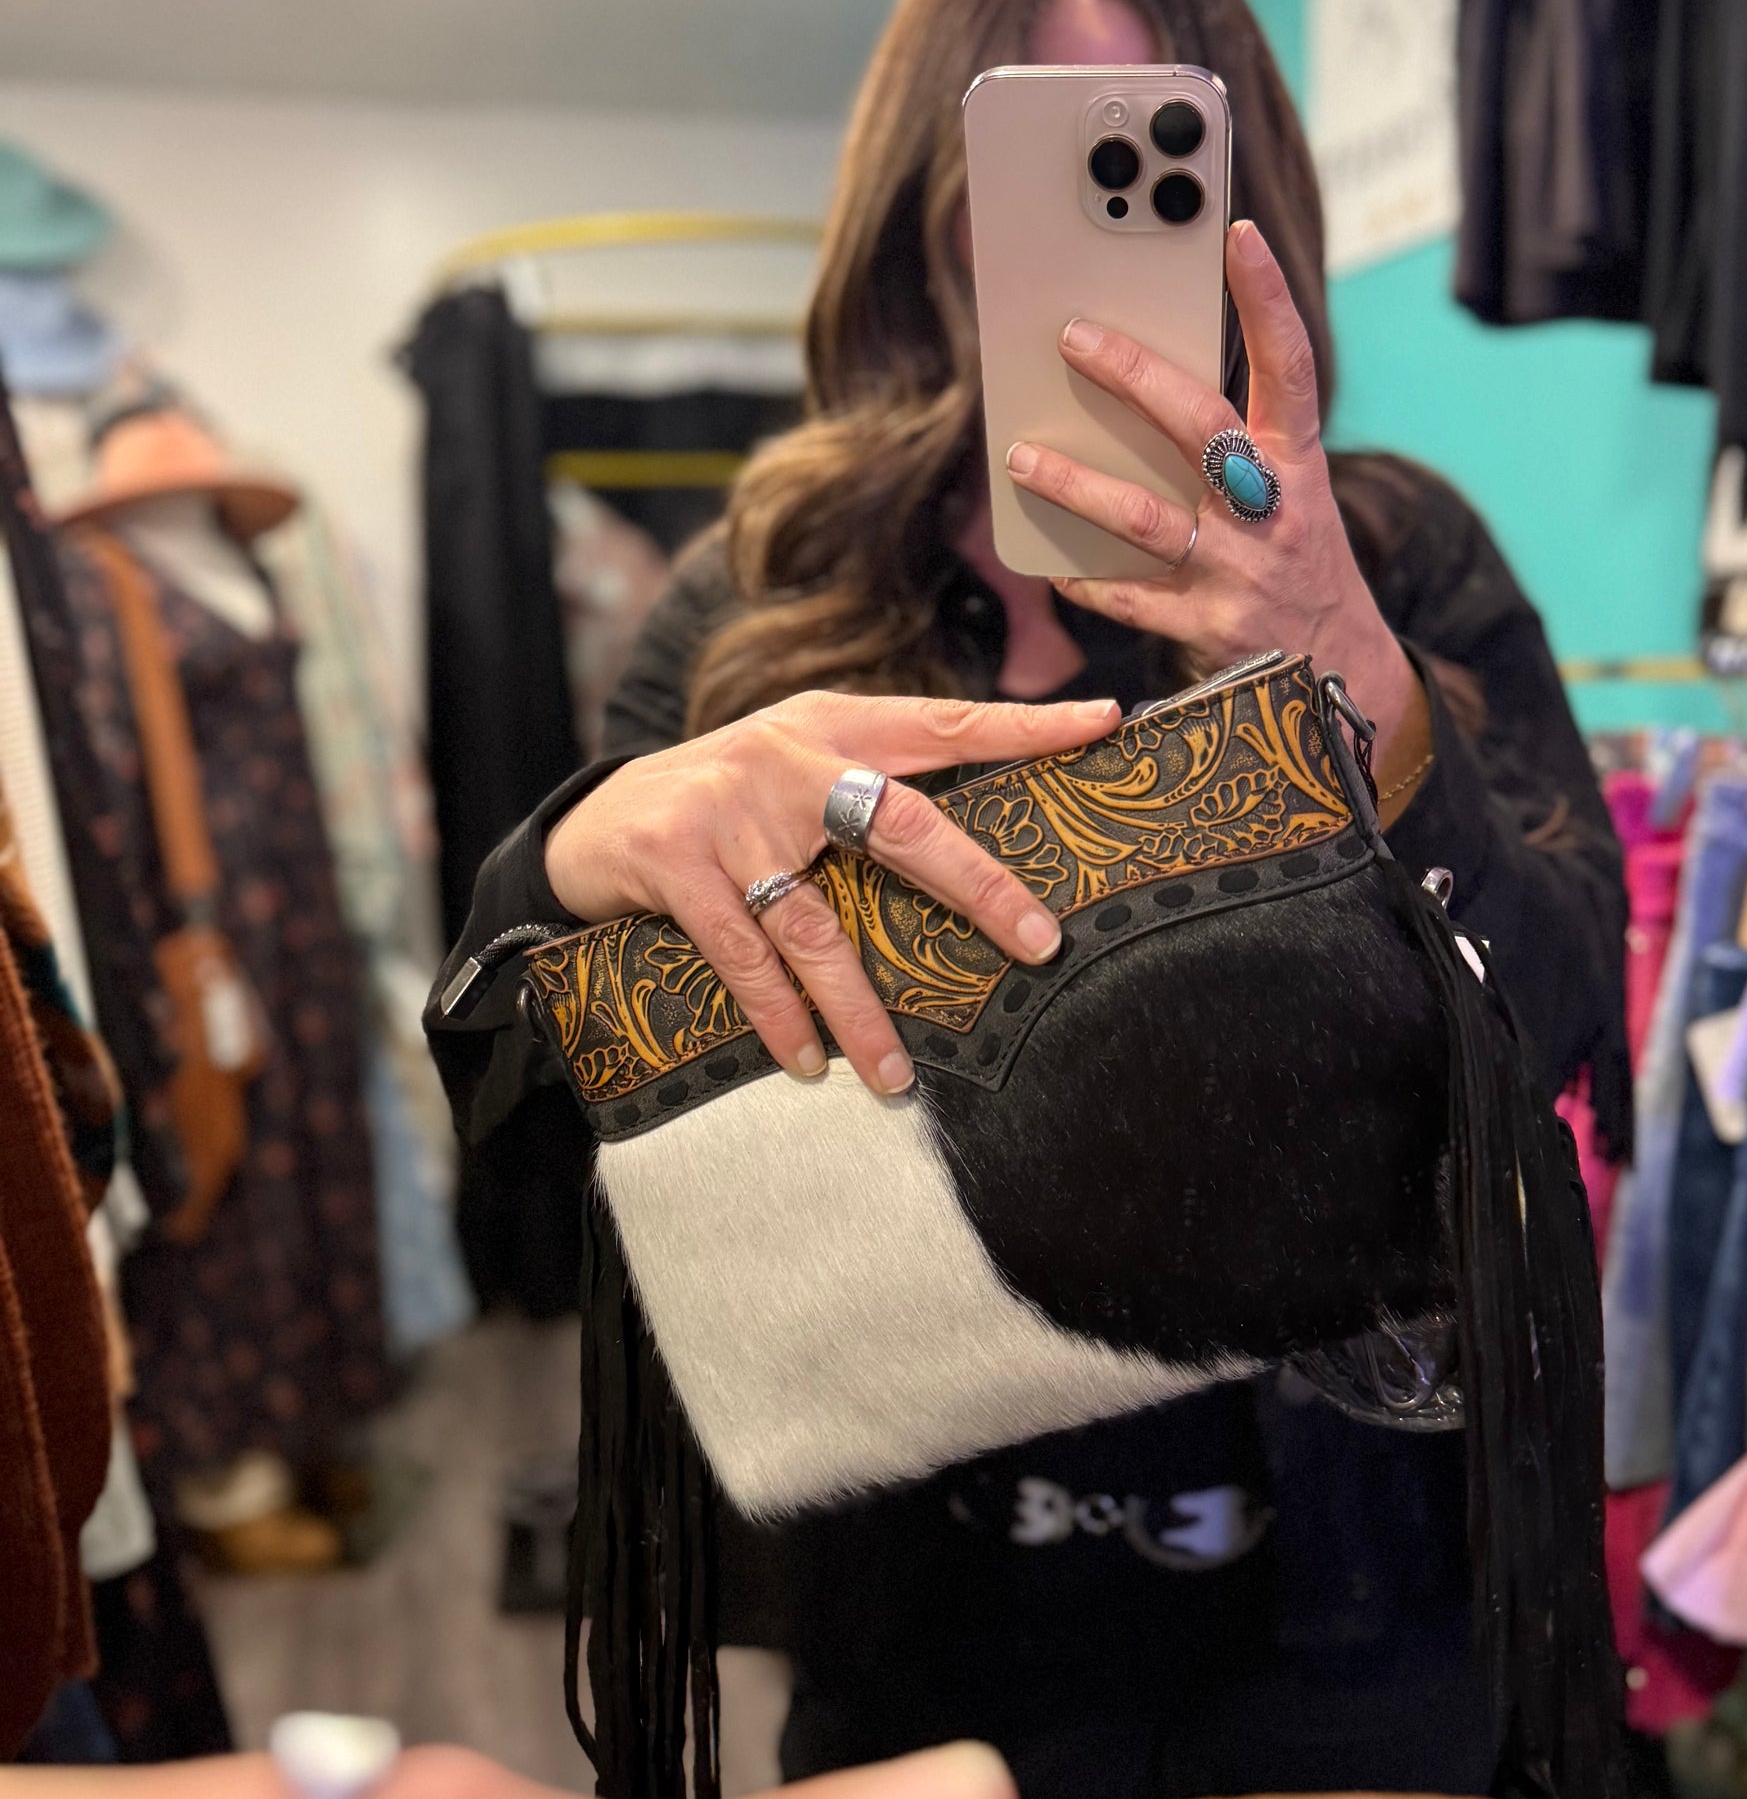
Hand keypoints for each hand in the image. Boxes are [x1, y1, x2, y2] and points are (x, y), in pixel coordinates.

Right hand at [543, 689, 1120, 1094]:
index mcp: (830, 726)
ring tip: (896, 1076)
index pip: (943, 723)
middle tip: (1039, 941)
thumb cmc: (719, 804)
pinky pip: (745, 956)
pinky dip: (778, 1016)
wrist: (592, 822)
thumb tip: (977, 847)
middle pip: (903, 823)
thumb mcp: (791, 768)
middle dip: (978, 887)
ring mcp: (729, 810)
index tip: (1102, 722)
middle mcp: (786, 757)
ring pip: (818, 923)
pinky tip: (806, 1063)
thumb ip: (866, 786)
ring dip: (860, 1009)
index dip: (1022, 725)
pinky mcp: (676, 862)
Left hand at [1003, 219, 1427, 792]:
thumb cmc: (1299, 566)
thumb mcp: (1290, 499)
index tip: (1238, 235)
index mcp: (1298, 464)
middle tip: (1073, 337)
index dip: (1268, 299)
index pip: (1290, 366)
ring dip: (1078, 486)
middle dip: (1134, 376)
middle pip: (1201, 428)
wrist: (1343, 677)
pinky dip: (1087, 579)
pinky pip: (1130, 599)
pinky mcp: (1208, 627)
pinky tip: (1053, 564)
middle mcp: (1273, 510)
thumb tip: (1141, 393)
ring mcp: (1240, 571)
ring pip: (1146, 518)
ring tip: (1022, 460)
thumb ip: (1235, 451)